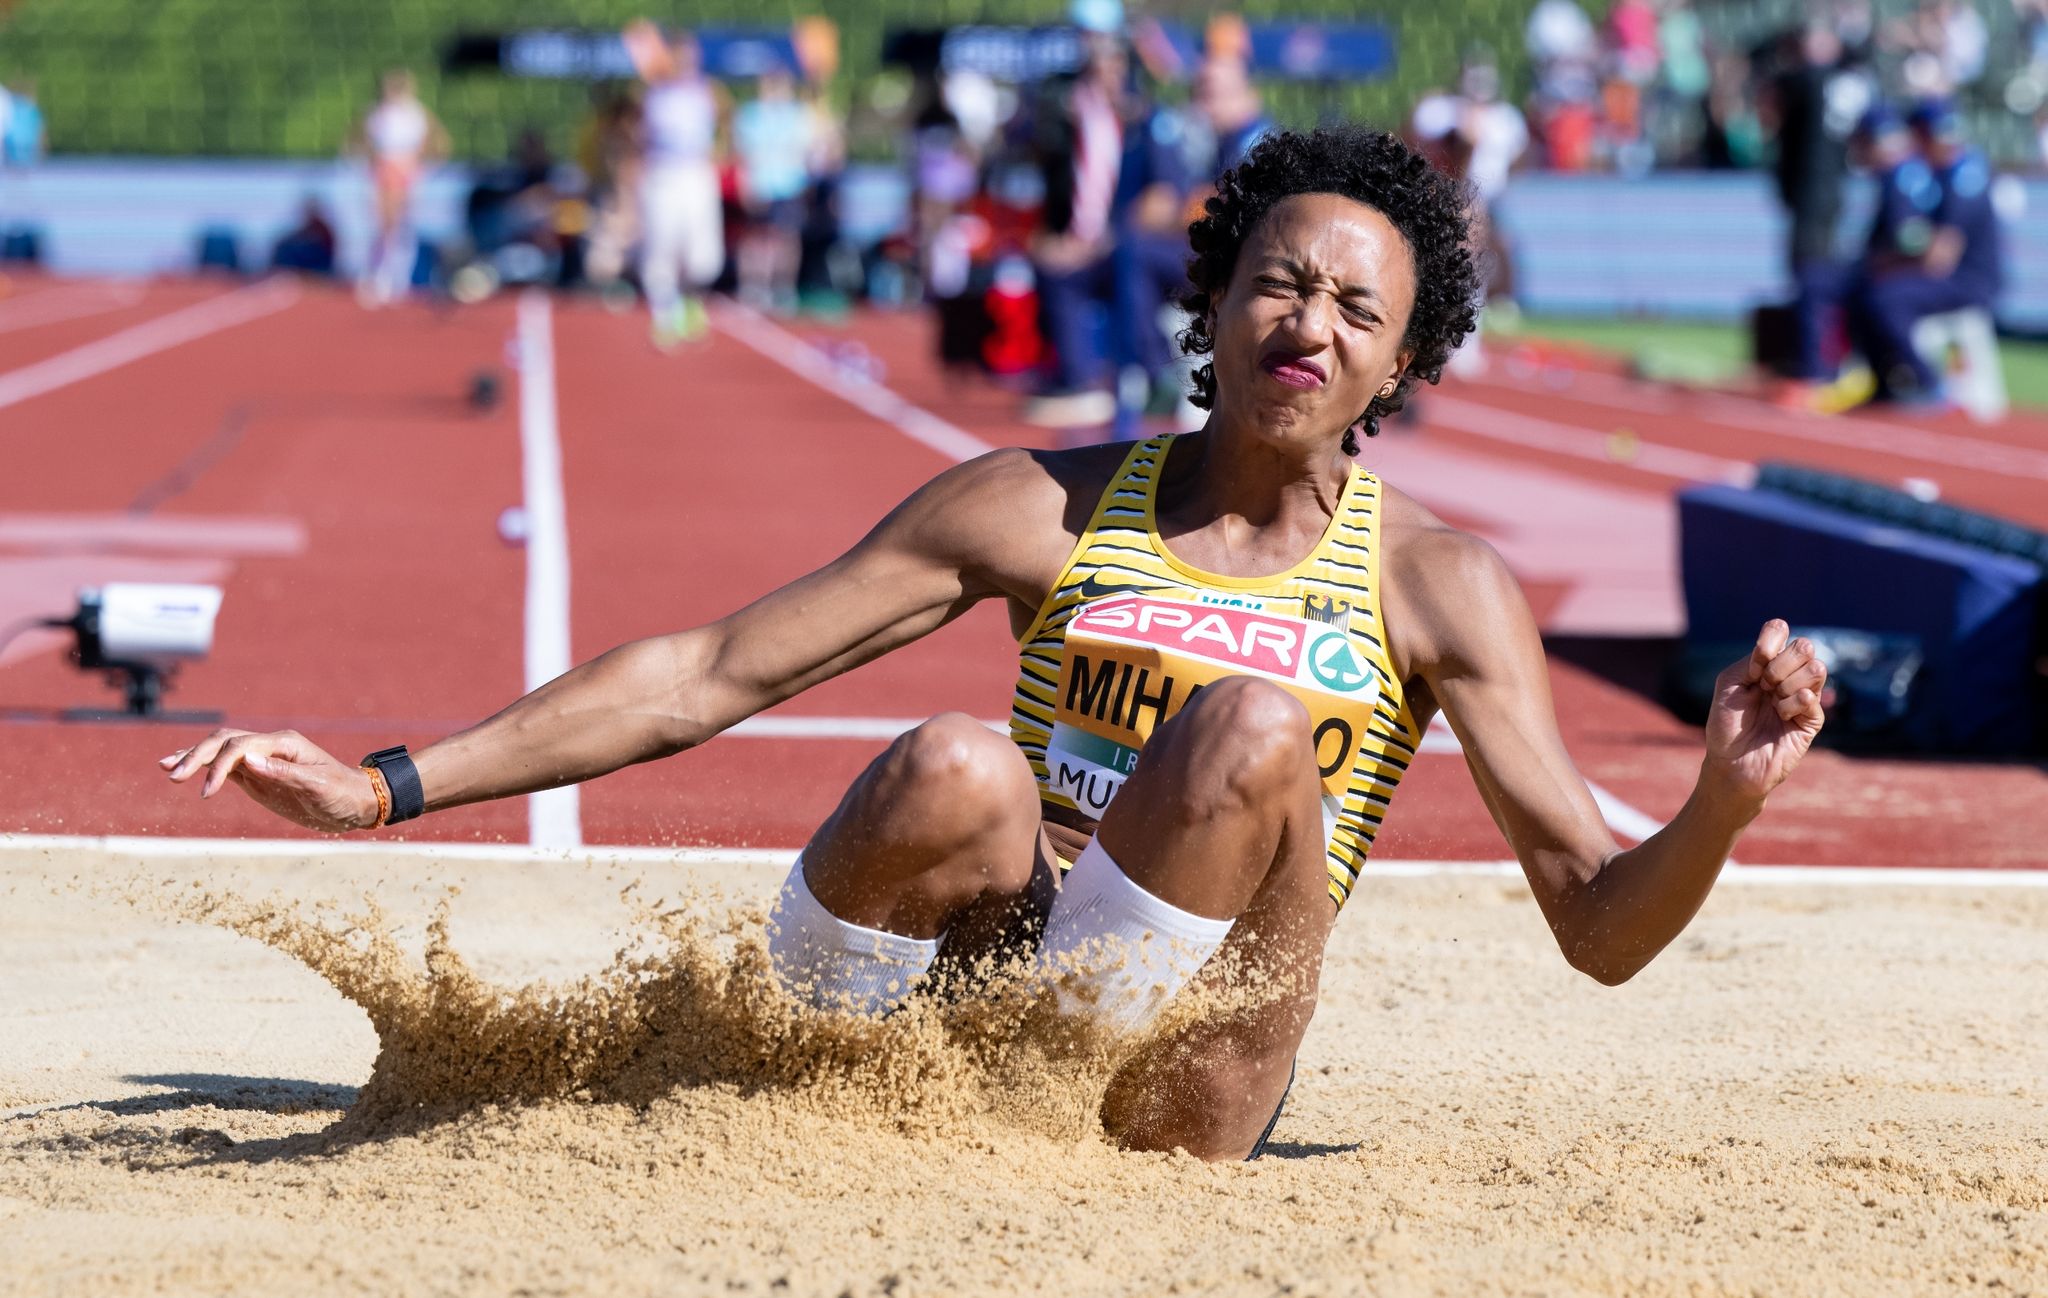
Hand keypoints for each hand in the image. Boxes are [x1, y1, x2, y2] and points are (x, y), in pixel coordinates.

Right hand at [160, 729, 379, 832]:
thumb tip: (249, 761)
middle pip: (224, 741)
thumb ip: (285, 773)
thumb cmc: (341, 793)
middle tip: (173, 775)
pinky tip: (183, 771)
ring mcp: (261, 760)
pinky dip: (204, 768)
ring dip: (193, 756)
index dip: (219, 765)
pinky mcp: (257, 776)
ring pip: (220, 750)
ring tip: (166, 767)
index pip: (240, 746)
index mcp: (284, 744)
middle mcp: (269, 747)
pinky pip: (225, 767)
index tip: (207, 791)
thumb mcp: (318, 786)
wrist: (354, 804)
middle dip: (197, 755)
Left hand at [1703, 620, 1826, 804]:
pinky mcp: (1813, 719)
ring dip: (1788, 683)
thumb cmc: (1726, 725)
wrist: (1732, 763)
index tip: (1754, 664)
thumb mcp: (1729, 683)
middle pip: (1804, 646)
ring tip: (1773, 702)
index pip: (1780, 631)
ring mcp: (1803, 697)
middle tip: (1763, 684)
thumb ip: (1751, 660)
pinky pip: (1812, 696)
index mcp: (1766, 664)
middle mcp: (1788, 677)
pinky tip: (1782, 715)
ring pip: (1816, 668)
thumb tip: (1775, 649)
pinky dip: (1793, 702)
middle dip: (1780, 664)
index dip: (1770, 641)